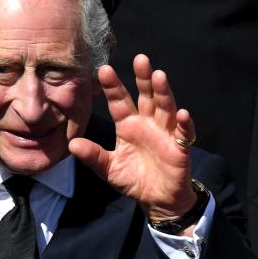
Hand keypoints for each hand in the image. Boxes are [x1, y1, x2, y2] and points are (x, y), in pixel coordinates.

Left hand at [69, 55, 197, 223]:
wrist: (157, 200)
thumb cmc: (133, 179)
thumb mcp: (109, 169)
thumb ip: (93, 156)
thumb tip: (72, 144)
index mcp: (128, 126)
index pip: (119, 102)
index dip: (113, 87)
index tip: (104, 70)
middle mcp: (148, 124)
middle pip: (146, 96)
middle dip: (143, 78)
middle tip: (140, 58)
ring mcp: (165, 134)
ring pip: (165, 108)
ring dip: (163, 92)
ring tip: (159, 76)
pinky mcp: (180, 148)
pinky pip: (184, 134)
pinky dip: (185, 124)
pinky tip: (183, 114)